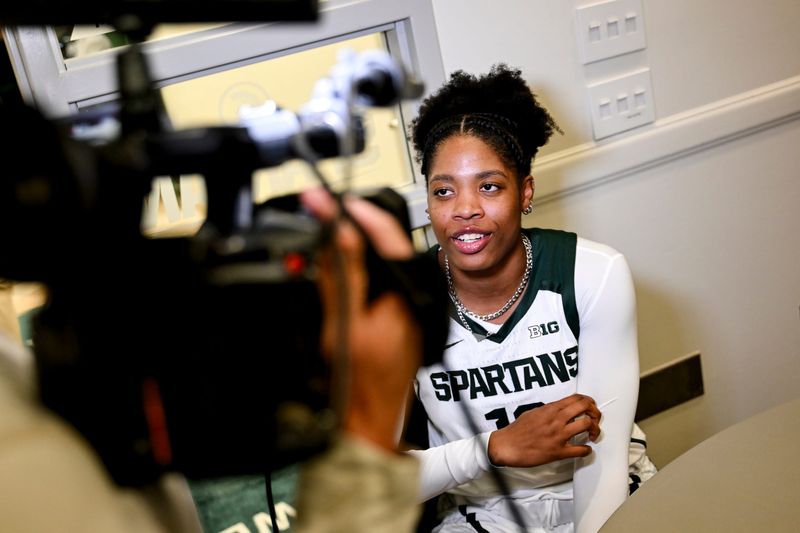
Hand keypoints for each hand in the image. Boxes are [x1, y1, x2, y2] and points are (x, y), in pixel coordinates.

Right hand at [301, 188, 421, 451]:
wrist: (368, 422)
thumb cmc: (359, 381)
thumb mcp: (344, 320)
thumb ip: (343, 272)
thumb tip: (338, 231)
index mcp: (408, 292)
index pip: (386, 235)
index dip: (356, 212)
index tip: (329, 198)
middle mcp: (412, 296)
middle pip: (384, 245)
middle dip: (352, 222)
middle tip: (322, 206)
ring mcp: (405, 308)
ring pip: (380, 263)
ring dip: (353, 244)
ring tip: (325, 225)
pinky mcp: (395, 318)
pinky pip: (377, 282)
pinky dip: (356, 269)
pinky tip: (336, 264)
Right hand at [487, 394, 600, 466]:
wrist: (507, 445)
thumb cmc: (517, 431)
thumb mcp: (532, 413)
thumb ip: (548, 411)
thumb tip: (558, 411)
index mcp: (550, 409)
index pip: (576, 398)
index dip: (589, 401)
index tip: (591, 406)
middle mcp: (556, 419)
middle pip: (585, 407)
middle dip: (596, 412)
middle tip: (596, 419)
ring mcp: (558, 435)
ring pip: (586, 425)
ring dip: (595, 430)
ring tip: (592, 435)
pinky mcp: (558, 451)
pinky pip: (580, 450)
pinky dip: (587, 450)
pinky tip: (585, 449)